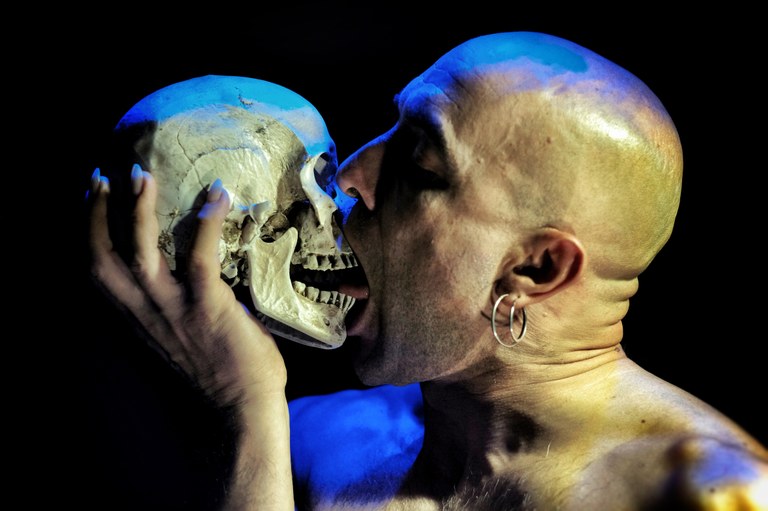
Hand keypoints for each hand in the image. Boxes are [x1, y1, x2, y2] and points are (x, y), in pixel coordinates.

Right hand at [87, 164, 286, 407]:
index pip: (98, 274)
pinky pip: (199, 255)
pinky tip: (217, 195)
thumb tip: (195, 275)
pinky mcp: (207, 305)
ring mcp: (174, 308)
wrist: (241, 412)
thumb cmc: (222, 377)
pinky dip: (207, 221)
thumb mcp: (182, 341)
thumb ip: (177, 308)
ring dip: (136, 210)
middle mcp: (145, 313)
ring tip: (142, 176)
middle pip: (102, 258)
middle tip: (104, 176)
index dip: (89, 234)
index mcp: (137, 321)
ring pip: (139, 251)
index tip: (93, 200)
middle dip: (96, 214)